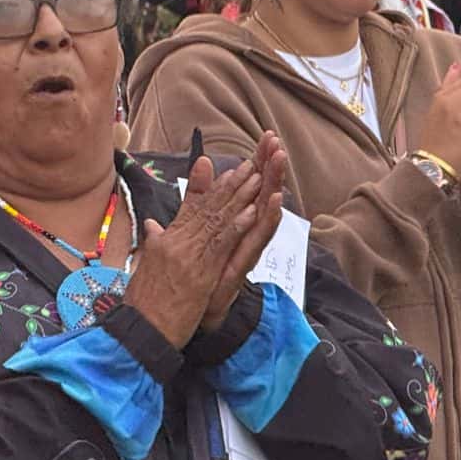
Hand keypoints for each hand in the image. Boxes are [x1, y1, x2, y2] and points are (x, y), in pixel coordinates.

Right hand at [122, 157, 265, 347]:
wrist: (139, 330)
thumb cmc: (143, 304)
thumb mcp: (144, 266)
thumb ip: (153, 242)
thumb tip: (152, 224)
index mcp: (164, 241)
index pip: (190, 208)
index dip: (208, 188)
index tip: (222, 169)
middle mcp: (175, 243)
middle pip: (206, 209)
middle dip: (229, 186)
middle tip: (247, 165)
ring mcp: (188, 256)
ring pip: (217, 221)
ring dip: (239, 198)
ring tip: (255, 177)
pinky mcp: (200, 273)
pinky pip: (222, 244)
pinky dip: (237, 226)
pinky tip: (252, 211)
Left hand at [199, 132, 289, 332]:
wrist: (183, 321)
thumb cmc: (188, 285)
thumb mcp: (185, 243)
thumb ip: (189, 212)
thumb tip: (180, 199)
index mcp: (228, 228)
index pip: (245, 189)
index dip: (256, 164)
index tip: (265, 138)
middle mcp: (240, 237)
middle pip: (258, 196)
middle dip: (268, 168)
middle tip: (276, 141)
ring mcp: (243, 250)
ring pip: (262, 213)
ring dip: (273, 186)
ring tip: (280, 161)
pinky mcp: (241, 266)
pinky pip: (257, 240)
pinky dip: (267, 220)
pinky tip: (276, 201)